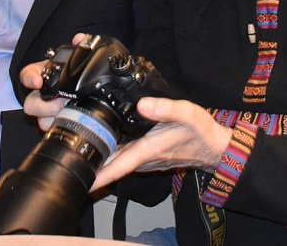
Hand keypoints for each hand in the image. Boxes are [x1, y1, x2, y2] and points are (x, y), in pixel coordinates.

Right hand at [20, 34, 88, 130]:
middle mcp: (42, 93)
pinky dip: (59, 126)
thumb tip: (79, 38)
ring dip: (53, 118)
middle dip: (45, 106)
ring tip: (71, 112)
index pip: (27, 75)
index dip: (29, 78)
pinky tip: (71, 121)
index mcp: (46, 75)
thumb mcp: (81, 59)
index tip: (37, 82)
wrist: (94, 92)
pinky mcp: (54, 122)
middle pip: (31, 103)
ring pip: (40, 119)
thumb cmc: (80, 73)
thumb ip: (80, 47)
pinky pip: (50, 128)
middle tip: (63, 103)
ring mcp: (47, 111)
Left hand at [89, 97, 231, 191]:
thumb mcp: (186, 113)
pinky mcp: (149, 157)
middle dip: (94, 164)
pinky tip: (106, 142)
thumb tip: (142, 105)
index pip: (119, 166)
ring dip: (102, 158)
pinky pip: (126, 157)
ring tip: (82, 149)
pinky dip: (114, 153)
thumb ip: (164, 108)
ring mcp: (147, 160)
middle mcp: (145, 159)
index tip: (83, 180)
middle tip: (71, 157)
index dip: (100, 174)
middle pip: (113, 164)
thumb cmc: (201, 131)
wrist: (215, 146)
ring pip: (119, 161)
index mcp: (149, 150)